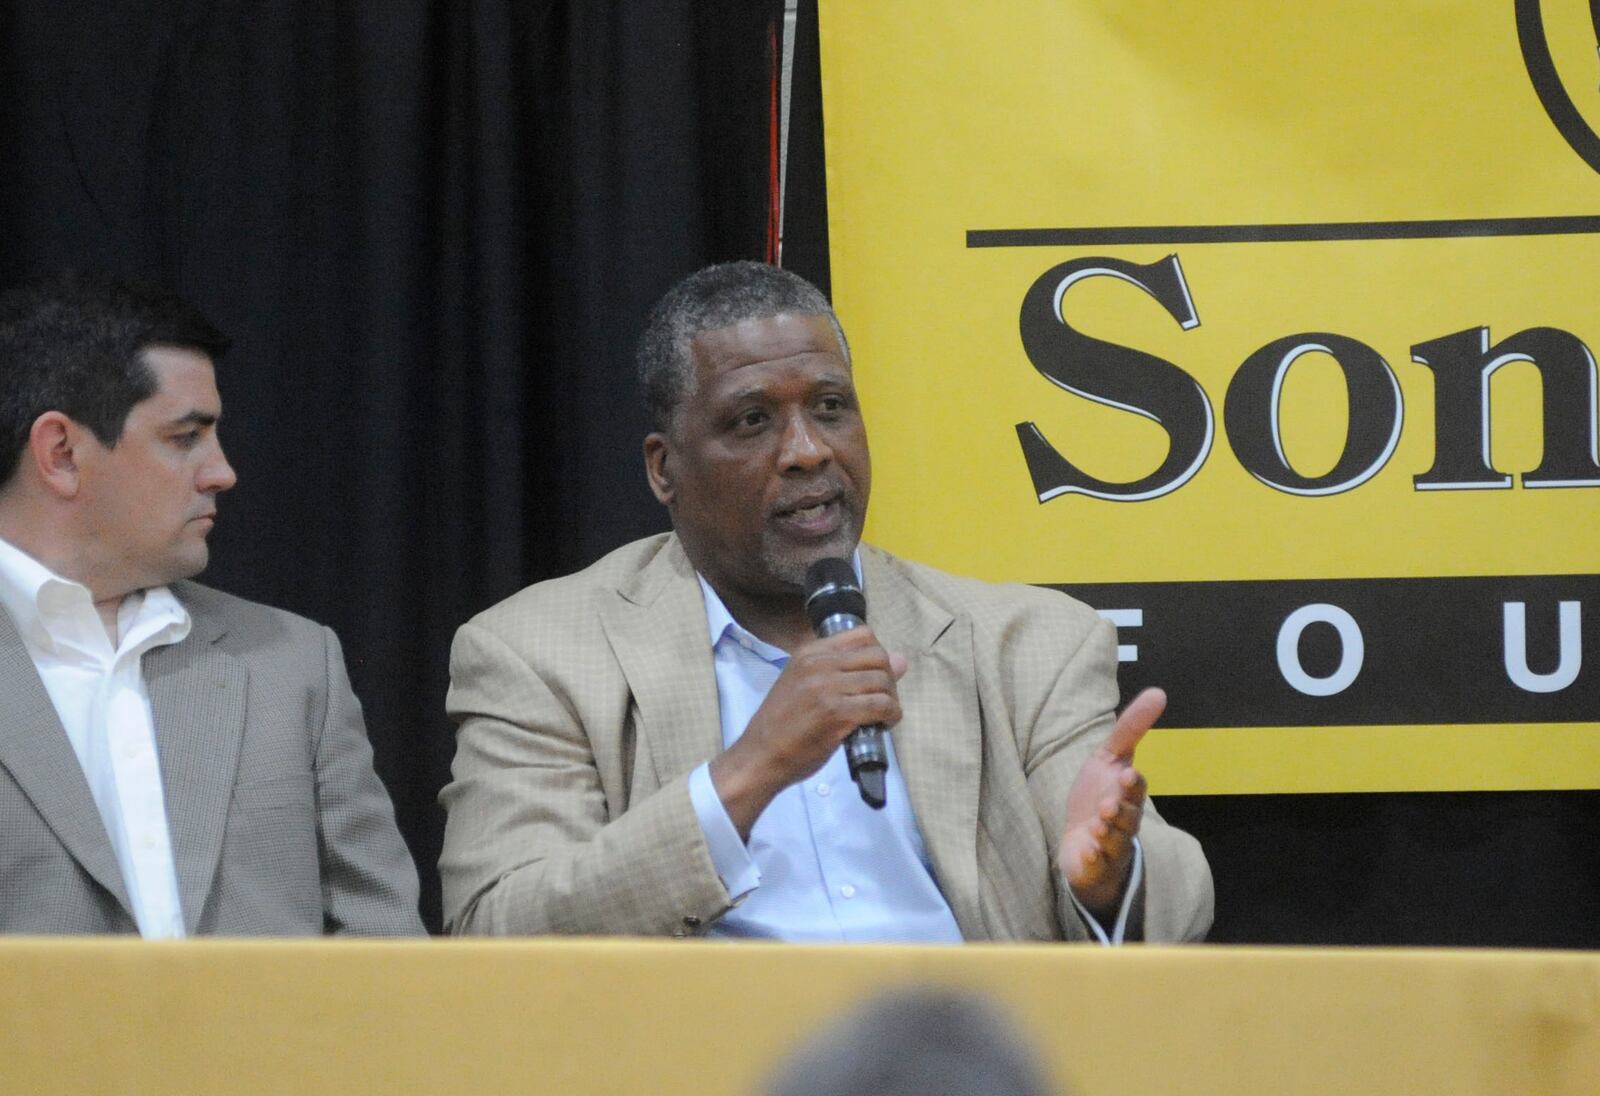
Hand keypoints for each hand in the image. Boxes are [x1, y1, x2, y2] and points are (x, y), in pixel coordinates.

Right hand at [710, 627, 907, 838]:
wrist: (760, 755)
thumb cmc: (782, 724)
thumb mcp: (806, 685)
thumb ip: (846, 671)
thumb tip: (900, 660)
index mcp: (809, 652)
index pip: (863, 635)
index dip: (877, 656)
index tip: (874, 676)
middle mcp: (818, 663)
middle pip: (877, 656)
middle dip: (888, 678)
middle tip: (882, 698)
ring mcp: (827, 687)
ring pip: (882, 681)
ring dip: (891, 699)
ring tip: (883, 714)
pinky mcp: (836, 713)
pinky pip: (880, 705)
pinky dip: (891, 715)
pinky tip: (885, 724)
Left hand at [1059, 687, 1162, 918]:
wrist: (1083, 840)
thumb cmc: (1099, 795)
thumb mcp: (1109, 758)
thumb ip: (1131, 728)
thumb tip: (1159, 692)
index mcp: (1127, 795)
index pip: (1135, 789)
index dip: (1132, 784)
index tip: (1128, 774)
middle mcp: (1123, 821)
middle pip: (1127, 817)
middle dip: (1120, 810)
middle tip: (1108, 805)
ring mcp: (1109, 845)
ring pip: (1114, 841)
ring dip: (1106, 833)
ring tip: (1097, 825)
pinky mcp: (1093, 864)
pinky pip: (1095, 864)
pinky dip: (1092, 859)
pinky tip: (1086, 852)